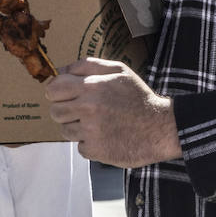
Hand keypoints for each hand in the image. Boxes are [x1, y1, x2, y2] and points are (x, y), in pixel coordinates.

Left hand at [44, 58, 181, 167]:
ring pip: (65, 131)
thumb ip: (86, 65)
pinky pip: (80, 147)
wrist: (162, 127)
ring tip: (96, 124)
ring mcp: (92, 132)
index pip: (53, 89)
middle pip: (55, 111)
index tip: (65, 95)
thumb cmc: (138, 97)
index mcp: (90, 87)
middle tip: (81, 111)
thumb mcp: (118, 70)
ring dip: (76, 128)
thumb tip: (60, 71)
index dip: (57, 92)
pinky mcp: (97, 151)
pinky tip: (105, 136)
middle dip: (65, 110)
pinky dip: (89, 144)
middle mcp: (88, 109)